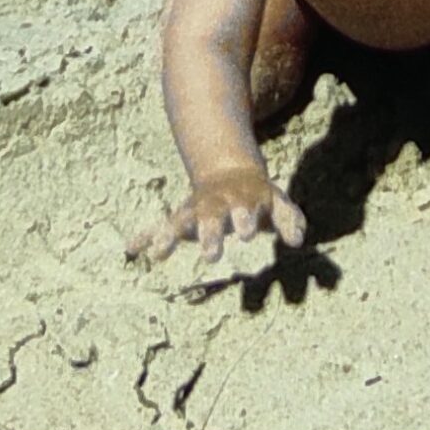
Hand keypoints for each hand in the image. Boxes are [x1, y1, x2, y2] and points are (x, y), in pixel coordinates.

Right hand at [127, 168, 306, 264]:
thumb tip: (299, 241)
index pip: (245, 210)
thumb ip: (290, 221)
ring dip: (171, 236)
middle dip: (210, 235)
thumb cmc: (258, 197)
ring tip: (159, 253)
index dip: (245, 221)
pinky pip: (160, 226)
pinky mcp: (182, 219)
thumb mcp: (278, 203)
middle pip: (211, 218)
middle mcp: (217, 205)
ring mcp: (196, 211)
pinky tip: (131, 248)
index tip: (246, 235)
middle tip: (211, 256)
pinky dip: (146, 236)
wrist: (230, 173)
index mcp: (242, 200)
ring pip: (181, 221)